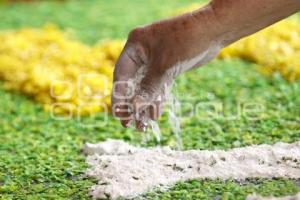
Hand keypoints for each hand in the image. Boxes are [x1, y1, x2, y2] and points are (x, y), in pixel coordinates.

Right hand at [111, 5, 222, 130]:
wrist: (214, 30)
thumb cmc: (187, 41)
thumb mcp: (165, 66)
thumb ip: (148, 88)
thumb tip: (135, 108)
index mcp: (136, 45)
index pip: (121, 74)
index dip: (119, 96)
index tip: (119, 114)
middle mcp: (143, 52)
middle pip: (132, 82)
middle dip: (132, 104)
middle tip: (129, 123)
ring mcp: (155, 59)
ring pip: (146, 86)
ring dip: (145, 105)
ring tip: (143, 124)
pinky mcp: (168, 66)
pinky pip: (158, 86)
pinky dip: (157, 99)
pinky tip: (155, 114)